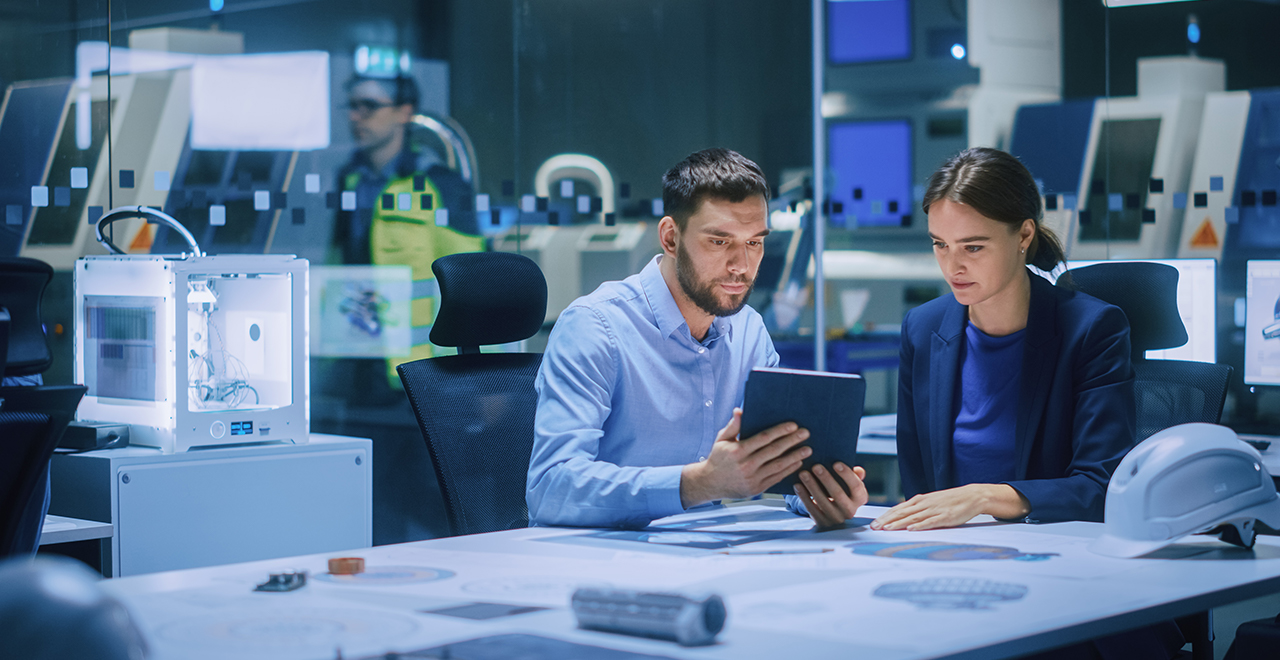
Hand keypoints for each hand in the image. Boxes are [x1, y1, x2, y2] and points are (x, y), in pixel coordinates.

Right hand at [680, 408, 810, 507]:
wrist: (710, 483)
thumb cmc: (718, 457)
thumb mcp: (721, 439)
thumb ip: (733, 426)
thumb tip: (740, 410)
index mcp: (737, 451)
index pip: (763, 438)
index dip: (779, 431)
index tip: (793, 425)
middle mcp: (746, 465)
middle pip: (774, 451)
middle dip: (792, 441)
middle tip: (806, 433)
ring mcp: (752, 479)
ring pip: (778, 465)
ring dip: (795, 457)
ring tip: (807, 449)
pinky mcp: (757, 489)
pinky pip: (776, 478)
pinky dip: (789, 470)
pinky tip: (798, 463)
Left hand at [794, 463, 867, 528]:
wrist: (832, 513)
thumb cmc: (842, 491)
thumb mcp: (850, 485)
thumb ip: (855, 476)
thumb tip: (859, 470)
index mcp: (860, 499)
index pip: (856, 486)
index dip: (847, 475)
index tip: (836, 463)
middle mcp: (850, 511)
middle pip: (838, 494)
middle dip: (826, 479)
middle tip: (815, 466)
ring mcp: (836, 519)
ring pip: (823, 502)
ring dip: (812, 486)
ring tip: (803, 473)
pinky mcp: (822, 523)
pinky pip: (812, 509)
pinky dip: (804, 496)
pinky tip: (797, 485)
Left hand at [870, 484, 1028, 530]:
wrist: (972, 496)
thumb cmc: (949, 501)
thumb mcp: (930, 503)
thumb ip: (916, 510)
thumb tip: (901, 519)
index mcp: (919, 501)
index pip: (897, 509)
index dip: (884, 516)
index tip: (873, 523)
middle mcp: (924, 504)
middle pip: (901, 513)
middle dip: (886, 520)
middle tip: (874, 528)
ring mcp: (934, 510)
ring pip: (912, 517)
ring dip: (898, 524)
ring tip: (886, 529)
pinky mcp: (945, 517)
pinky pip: (930, 522)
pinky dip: (920, 525)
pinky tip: (911, 529)